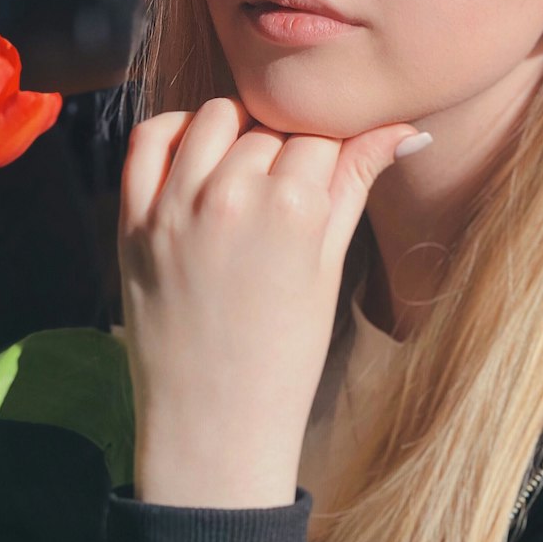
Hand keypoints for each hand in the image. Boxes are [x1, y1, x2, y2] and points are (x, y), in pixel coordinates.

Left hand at [117, 97, 426, 508]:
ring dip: (237, 130)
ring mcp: (176, 206)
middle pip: (271, 126)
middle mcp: (233, 196)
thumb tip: (408, 130)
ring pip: (214, 116)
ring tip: (246, 169)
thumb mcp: (329, 266)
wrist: (216, 425)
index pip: (322, 136)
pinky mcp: (134, 221)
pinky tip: (197, 156)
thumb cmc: (285, 355)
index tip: (329, 173)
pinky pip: (149, 140)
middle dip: (287, 147)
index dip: (331, 152)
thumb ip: (357, 185)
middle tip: (290, 188)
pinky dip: (175, 132)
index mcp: (294, 208)